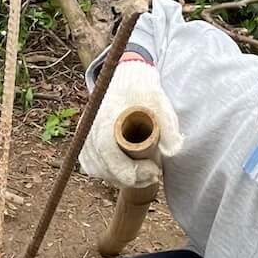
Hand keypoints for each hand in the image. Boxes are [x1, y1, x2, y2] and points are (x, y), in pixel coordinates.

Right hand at [80, 58, 179, 189]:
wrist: (124, 79)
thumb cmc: (140, 91)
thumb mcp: (159, 102)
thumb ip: (168, 125)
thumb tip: (173, 151)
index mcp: (104, 121)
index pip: (111, 156)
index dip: (132, 172)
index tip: (154, 172)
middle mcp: (88, 131)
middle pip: (106, 169)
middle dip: (132, 178)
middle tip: (154, 175)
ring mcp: (83, 140)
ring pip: (99, 171)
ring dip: (122, 178)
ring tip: (145, 173)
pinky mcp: (83, 146)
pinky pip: (93, 168)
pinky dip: (110, 173)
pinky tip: (128, 170)